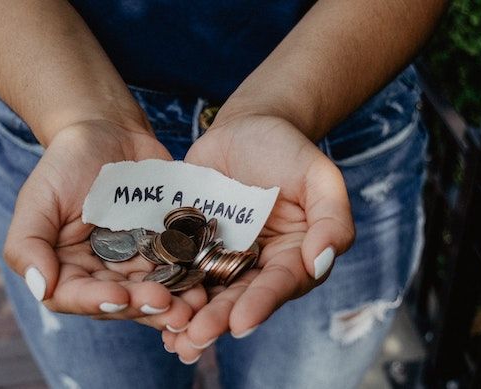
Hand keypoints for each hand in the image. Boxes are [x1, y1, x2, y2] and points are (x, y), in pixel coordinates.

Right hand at [3, 120, 206, 329]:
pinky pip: (179, 269)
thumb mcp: (38, 198)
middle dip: (144, 306)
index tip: (120, 297)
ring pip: (153, 293)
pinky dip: (191, 279)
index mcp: (66, 268)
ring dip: (174, 303)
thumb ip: (27, 244)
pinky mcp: (165, 249)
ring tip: (194, 305)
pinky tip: (206, 284)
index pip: (75, 297)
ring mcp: (135, 263)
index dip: (97, 302)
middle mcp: (101, 274)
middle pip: (120, 302)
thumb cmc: (66, 163)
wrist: (109, 131)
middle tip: (169, 305)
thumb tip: (40, 287)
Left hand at [162, 115, 354, 362]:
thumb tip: (321, 262)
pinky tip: (149, 308)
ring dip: (190, 317)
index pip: (279, 284)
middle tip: (196, 337)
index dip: (261, 304)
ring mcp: (222, 256)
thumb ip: (331, 218)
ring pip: (207, 292)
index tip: (241, 323)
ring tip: (172, 339)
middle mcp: (258, 265)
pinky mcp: (192, 244)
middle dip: (218, 319)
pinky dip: (167, 288)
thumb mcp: (319, 176)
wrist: (246, 127)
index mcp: (293, 256)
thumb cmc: (288, 149)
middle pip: (239, 297)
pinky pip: (179, 269)